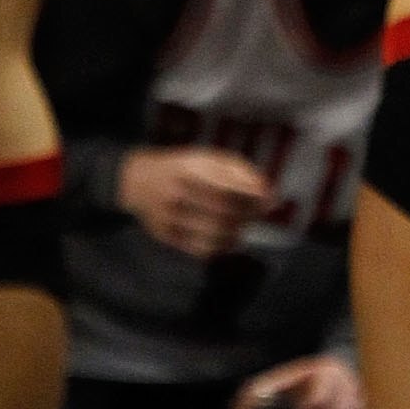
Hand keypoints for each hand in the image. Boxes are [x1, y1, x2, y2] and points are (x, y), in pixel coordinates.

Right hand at [118, 146, 273, 257]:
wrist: (138, 181)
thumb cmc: (183, 169)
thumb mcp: (209, 158)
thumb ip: (240, 171)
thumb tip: (268, 191)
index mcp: (188, 169)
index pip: (227, 189)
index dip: (253, 198)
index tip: (272, 199)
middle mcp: (176, 194)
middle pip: (222, 213)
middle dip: (249, 215)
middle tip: (262, 213)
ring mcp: (168, 218)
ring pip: (213, 235)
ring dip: (238, 232)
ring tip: (245, 224)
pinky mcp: (166, 236)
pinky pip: (201, 250)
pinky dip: (222, 247)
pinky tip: (230, 238)